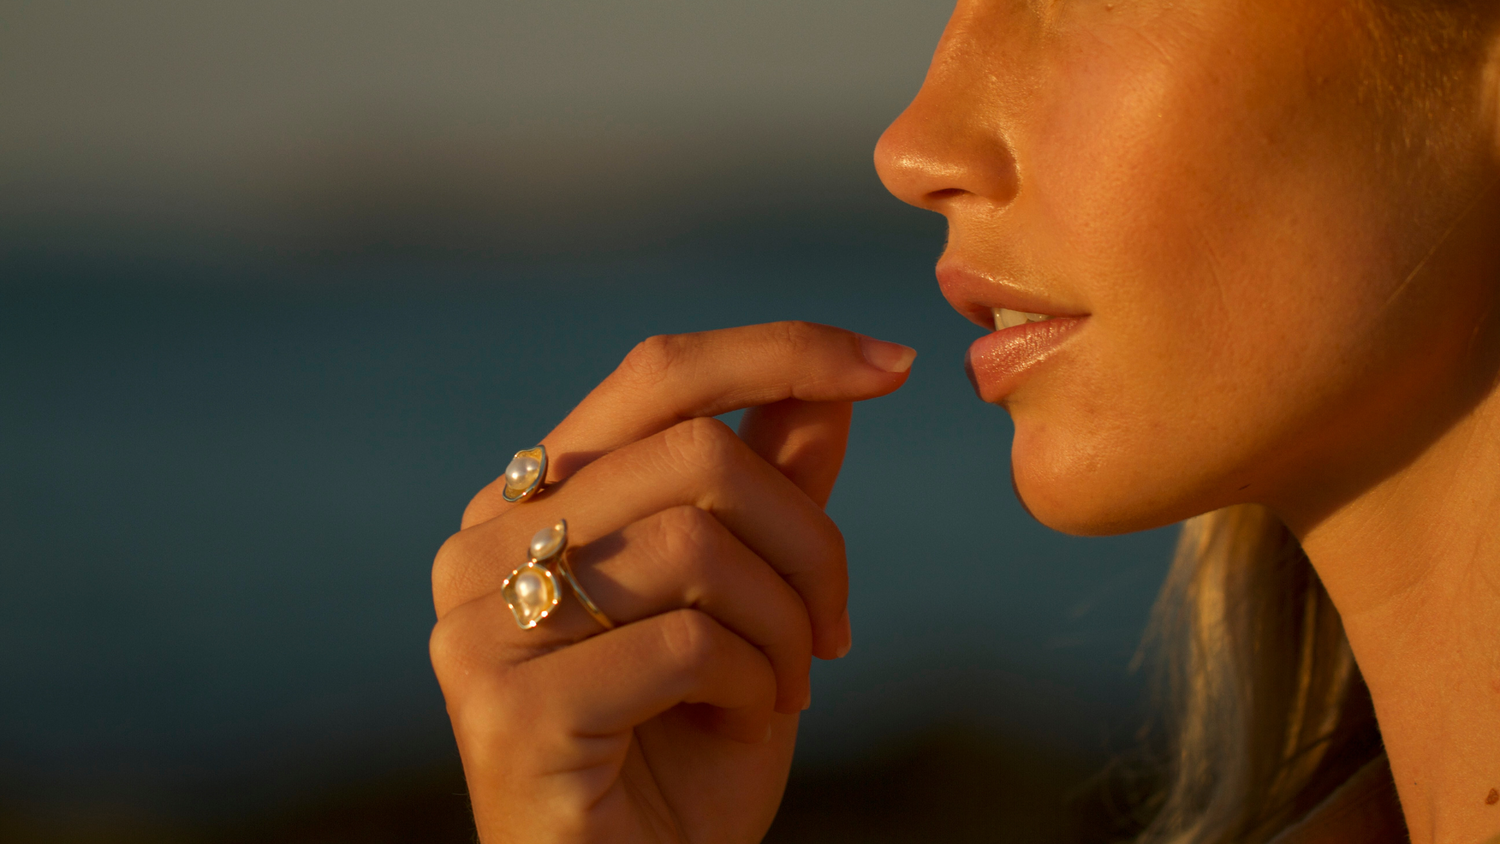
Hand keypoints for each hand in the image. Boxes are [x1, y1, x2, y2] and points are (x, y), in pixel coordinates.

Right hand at [429, 321, 914, 842]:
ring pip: (694, 544)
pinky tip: (741, 724)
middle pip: (696, 455)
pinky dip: (751, 685)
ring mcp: (479, 622)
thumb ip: (773, 488)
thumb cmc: (686, 748)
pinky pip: (683, 644)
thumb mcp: (751, 603)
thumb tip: (830, 383)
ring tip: (787, 686)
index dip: (780, 351)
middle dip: (808, 540)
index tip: (894, 365)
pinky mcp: (507, 705)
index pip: (657, 373)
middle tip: (838, 628)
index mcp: (531, 497)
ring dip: (783, 623)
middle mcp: (482, 541)